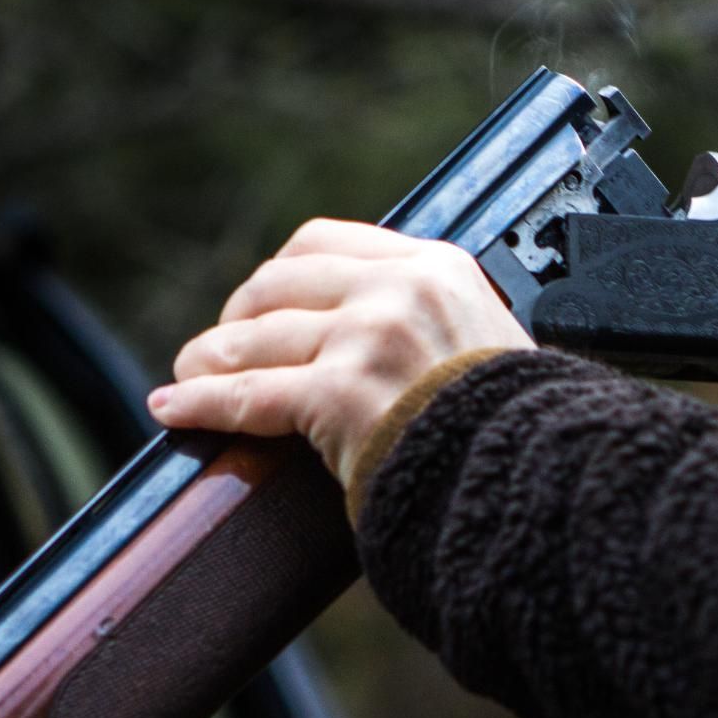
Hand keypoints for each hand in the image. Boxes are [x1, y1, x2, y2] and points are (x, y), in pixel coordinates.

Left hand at [147, 218, 534, 481]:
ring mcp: (369, 337)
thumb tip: (391, 344)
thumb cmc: (518, 430)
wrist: (543, 475)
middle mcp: (400, 289)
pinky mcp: (342, 393)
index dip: (278, 274)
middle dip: (238, 315)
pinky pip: (248, 394)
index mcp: (437, 267)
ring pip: (255, 337)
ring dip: (210, 357)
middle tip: (221, 347)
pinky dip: (202, 402)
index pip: (327, 242)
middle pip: (279, 281)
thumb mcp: (487, 343)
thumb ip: (436, 324)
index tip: (262, 303)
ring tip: (188, 377)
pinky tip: (175, 410)